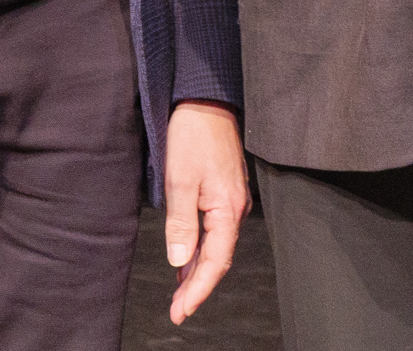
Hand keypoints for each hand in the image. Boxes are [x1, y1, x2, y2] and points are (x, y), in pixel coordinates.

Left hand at [162, 100, 248, 324]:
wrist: (206, 100)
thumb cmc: (193, 135)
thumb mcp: (179, 179)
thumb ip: (181, 223)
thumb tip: (180, 261)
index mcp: (227, 210)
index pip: (215, 262)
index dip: (198, 290)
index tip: (181, 311)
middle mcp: (235, 209)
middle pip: (218, 259)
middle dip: (197, 286)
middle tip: (177, 309)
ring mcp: (232, 201)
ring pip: (217, 246)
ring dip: (198, 269)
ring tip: (179, 292)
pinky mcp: (226, 192)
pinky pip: (215, 231)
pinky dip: (201, 249)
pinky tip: (188, 259)